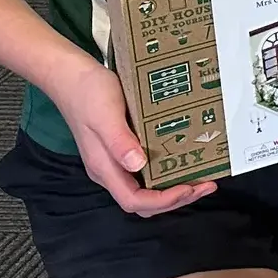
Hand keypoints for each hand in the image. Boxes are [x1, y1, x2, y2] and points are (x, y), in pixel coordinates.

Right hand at [50, 55, 215, 217]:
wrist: (71, 76)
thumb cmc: (88, 94)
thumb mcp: (106, 116)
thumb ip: (119, 141)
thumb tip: (137, 165)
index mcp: (104, 167)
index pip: (133, 200)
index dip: (163, 201)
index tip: (189, 188)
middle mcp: (109, 169)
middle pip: (142, 201)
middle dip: (175, 199)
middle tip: (205, 185)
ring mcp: (115, 160)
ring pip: (145, 188)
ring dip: (173, 188)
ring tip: (201, 176)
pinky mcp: (121, 148)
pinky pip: (145, 171)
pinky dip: (166, 172)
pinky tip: (183, 159)